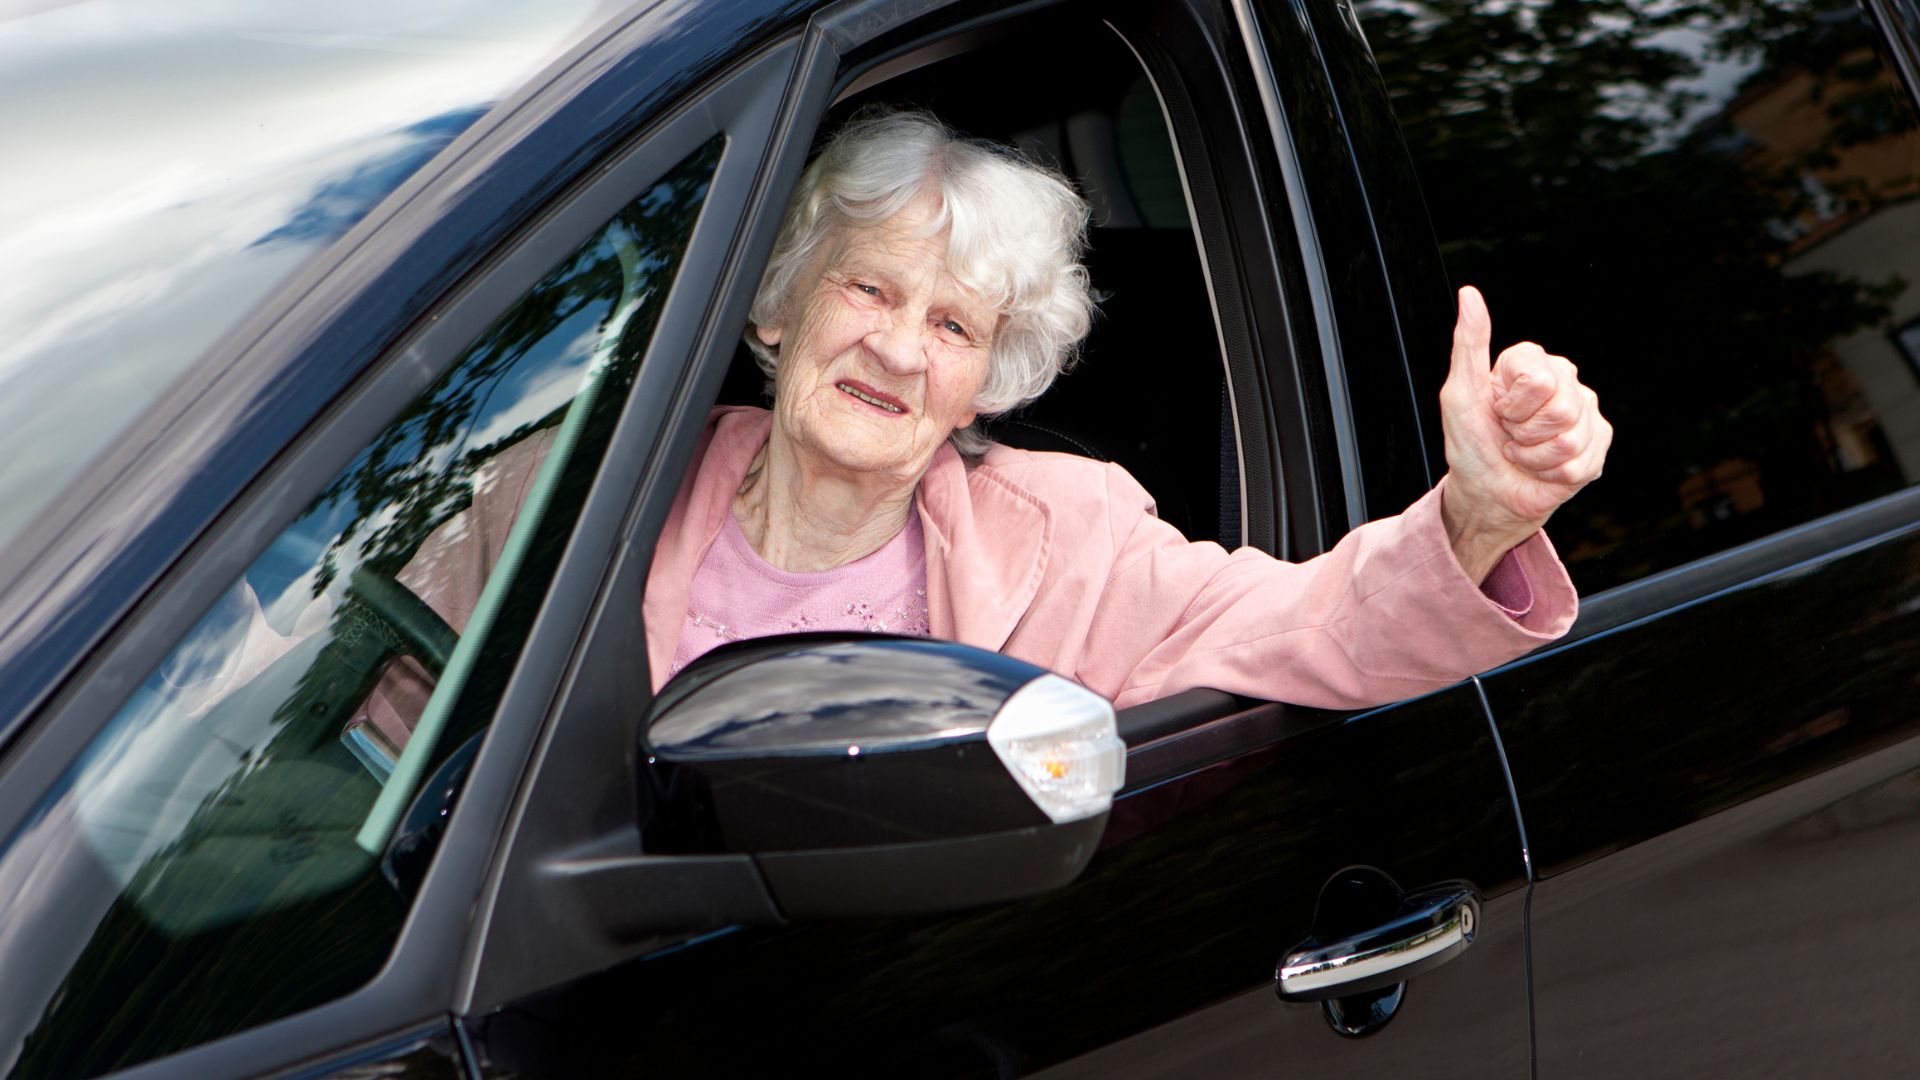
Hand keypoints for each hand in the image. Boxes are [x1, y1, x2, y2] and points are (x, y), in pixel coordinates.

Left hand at [1439, 285, 1609, 581]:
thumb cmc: (1470, 444)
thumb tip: (1469, 294)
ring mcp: (1586, 412)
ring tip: (1523, 453)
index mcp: (1534, 363)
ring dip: (1536, 456)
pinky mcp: (1599, 445)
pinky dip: (1552, 473)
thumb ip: (1469, 342)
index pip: (1538, 378)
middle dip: (1525, 432)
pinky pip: (1582, 461)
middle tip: (1510, 436)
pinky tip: (1543, 469)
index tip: (1496, 411)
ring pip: (1571, 437)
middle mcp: (1565, 380)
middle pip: (1560, 407)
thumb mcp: (1459, 393)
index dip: (1511, 404)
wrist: (1487, 494)